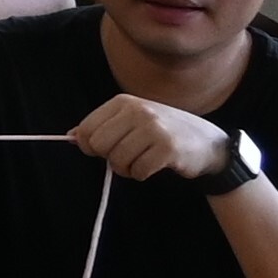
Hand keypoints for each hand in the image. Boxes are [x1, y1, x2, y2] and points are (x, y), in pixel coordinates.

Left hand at [70, 95, 241, 184]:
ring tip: (143, 160)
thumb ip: (103, 126)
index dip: (90, 145)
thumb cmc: (162, 132)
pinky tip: (155, 165)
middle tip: (128, 155)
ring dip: (127, 169)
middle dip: (109, 158)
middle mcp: (137, 111)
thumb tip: (71, 136)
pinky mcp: (167, 148)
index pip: (86, 129)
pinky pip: (138, 171)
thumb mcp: (132, 120)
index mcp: (123, 102)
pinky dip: (142, 174)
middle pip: (98, 146)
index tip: (107, 147)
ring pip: (117, 161)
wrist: (207, 143)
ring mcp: (153, 128)